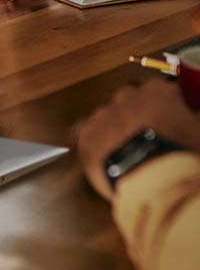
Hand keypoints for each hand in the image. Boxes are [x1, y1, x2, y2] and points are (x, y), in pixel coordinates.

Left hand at [75, 78, 199, 200]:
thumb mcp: (199, 133)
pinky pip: (81, 133)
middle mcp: (129, 96)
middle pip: (132, 102)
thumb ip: (194, 123)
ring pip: (107, 116)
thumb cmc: (184, 155)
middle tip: (149, 141)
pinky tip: (99, 156)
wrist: (158, 178)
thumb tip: (193, 122)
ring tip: (126, 154)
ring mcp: (105, 113)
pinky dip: (91, 142)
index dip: (168, 112)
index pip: (163, 93)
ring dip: (115, 130)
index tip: (172, 127)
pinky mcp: (87, 135)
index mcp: (160, 92)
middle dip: (139, 118)